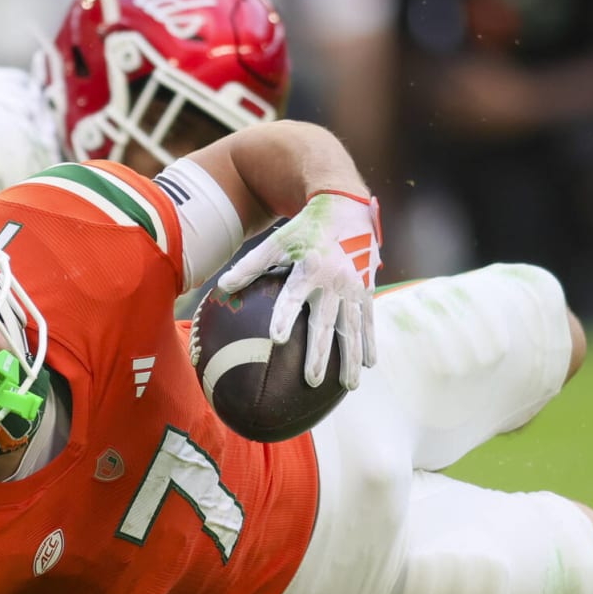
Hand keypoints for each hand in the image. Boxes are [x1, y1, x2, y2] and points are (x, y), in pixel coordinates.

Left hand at [218, 190, 380, 389]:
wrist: (346, 206)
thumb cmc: (304, 228)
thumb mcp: (276, 241)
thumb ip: (251, 265)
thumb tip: (222, 286)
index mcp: (309, 268)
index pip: (293, 296)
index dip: (285, 316)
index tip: (277, 339)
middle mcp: (334, 280)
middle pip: (325, 323)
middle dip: (320, 353)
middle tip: (312, 380)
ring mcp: (354, 287)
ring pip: (352, 328)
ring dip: (351, 358)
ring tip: (348, 387)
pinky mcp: (368, 288)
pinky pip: (370, 320)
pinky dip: (370, 342)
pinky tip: (369, 365)